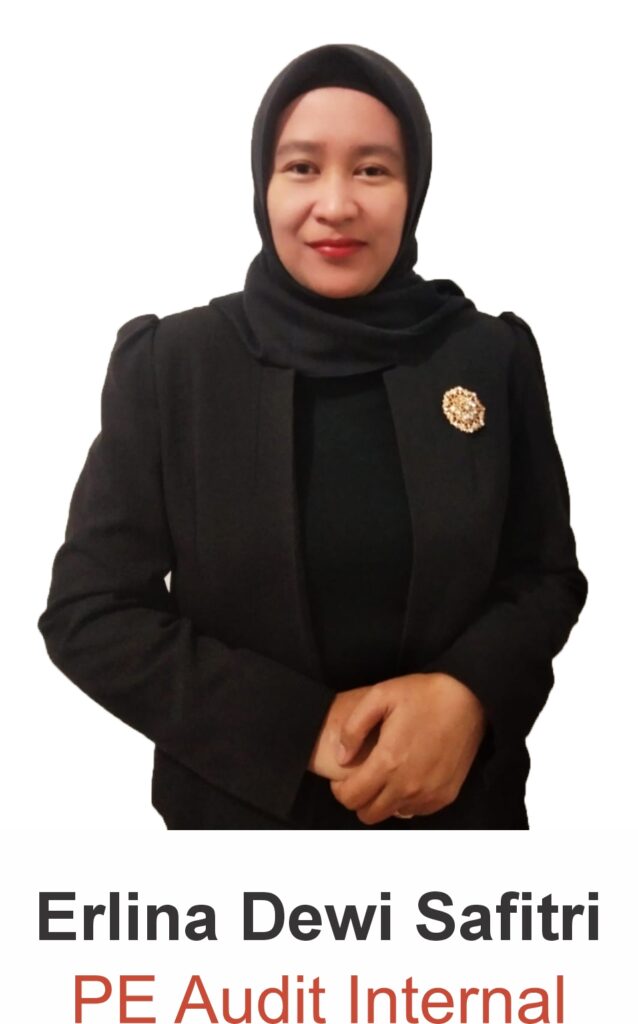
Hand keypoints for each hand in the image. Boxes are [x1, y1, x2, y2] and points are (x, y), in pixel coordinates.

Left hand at [329, 672, 486, 823]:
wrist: (469, 698)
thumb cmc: (423, 695)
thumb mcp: (380, 696)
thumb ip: (352, 728)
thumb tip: (341, 757)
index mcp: (388, 762)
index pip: (351, 798)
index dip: (340, 789)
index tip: (344, 775)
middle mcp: (408, 785)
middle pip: (369, 814)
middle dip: (358, 798)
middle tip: (362, 776)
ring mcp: (429, 793)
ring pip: (391, 814)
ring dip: (382, 800)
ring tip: (385, 775)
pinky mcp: (445, 795)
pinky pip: (415, 811)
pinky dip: (405, 801)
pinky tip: (406, 777)